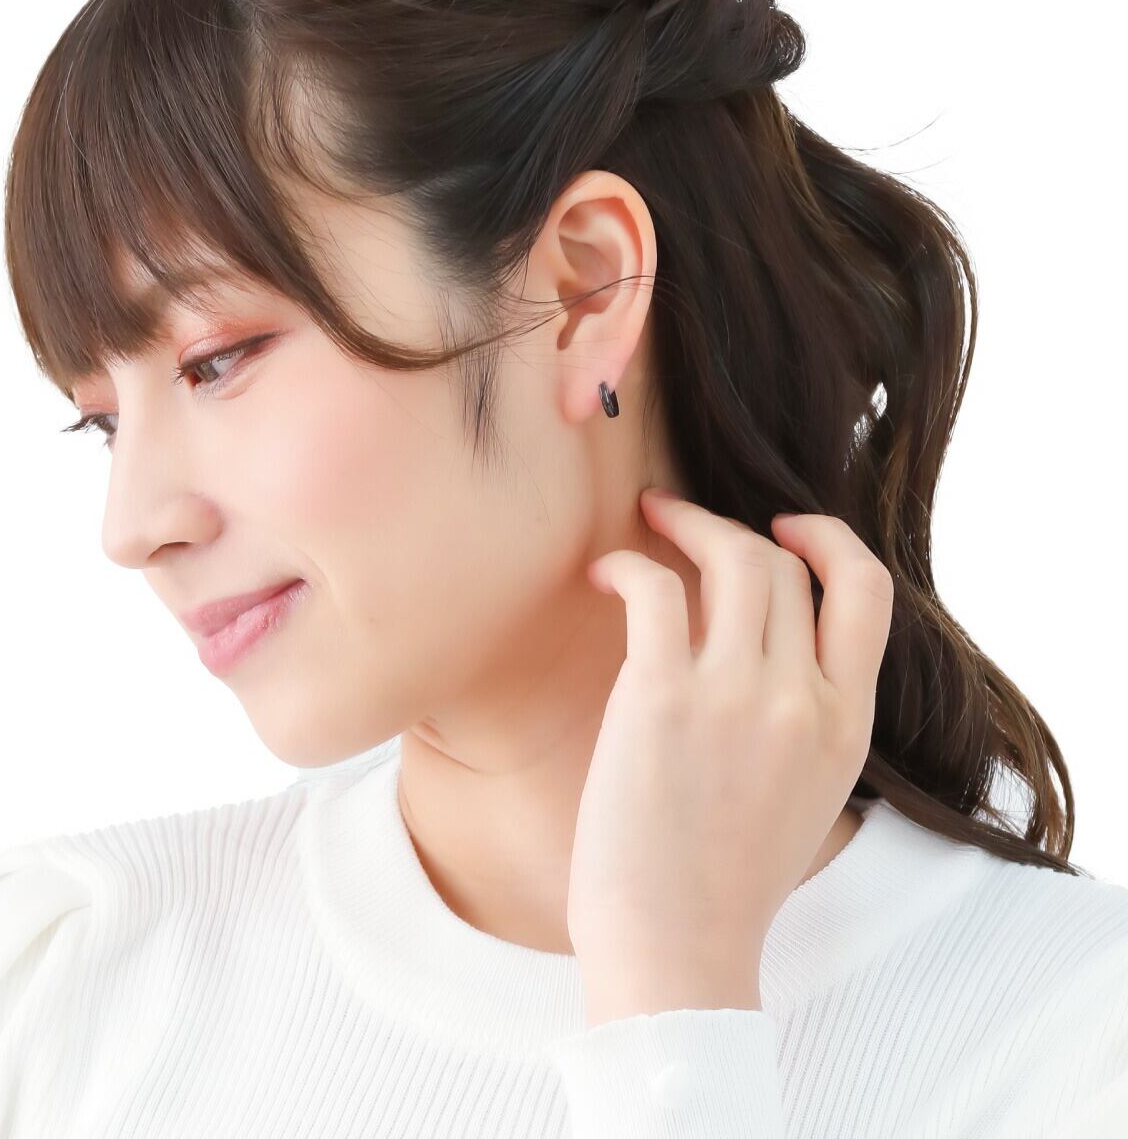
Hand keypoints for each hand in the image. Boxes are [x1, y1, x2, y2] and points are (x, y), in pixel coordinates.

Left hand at [569, 488, 894, 1023]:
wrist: (675, 949)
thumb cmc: (724, 878)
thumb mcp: (807, 794)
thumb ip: (809, 718)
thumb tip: (774, 648)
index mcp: (849, 726)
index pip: (869, 592)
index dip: (829, 540)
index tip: (786, 527)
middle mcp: (805, 700)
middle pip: (784, 564)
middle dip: (732, 527)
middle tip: (684, 521)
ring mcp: (737, 696)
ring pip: (733, 557)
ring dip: (686, 522)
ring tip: (648, 521)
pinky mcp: (663, 698)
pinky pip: (656, 589)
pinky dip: (628, 563)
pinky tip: (603, 572)